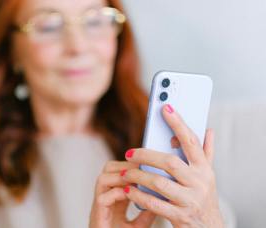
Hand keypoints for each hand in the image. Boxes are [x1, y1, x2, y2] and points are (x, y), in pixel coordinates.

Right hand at [89, 161, 155, 227]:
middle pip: (108, 169)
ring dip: (120, 177)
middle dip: (124, 165)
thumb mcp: (138, 226)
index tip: (147, 164)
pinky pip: (103, 198)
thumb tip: (161, 198)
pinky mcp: (97, 217)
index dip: (131, 165)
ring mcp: (99, 207)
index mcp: (114, 199)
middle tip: (141, 168)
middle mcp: (105, 199)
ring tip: (136, 180)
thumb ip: (147, 212)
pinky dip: (117, 194)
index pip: (118, 172)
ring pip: (102, 179)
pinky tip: (129, 195)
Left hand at [122, 104, 223, 227]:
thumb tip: (209, 129)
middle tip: (129, 153)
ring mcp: (190, 200)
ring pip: (159, 183)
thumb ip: (206, 153)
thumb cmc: (203, 196)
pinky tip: (127, 191)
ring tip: (124, 172)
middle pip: (170, 162)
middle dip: (146, 156)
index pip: (191, 141)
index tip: (165, 107)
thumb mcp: (207, 175)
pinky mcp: (179, 216)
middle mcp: (200, 183)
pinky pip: (154, 203)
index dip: (178, 123)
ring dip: (138, 177)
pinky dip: (138, 196)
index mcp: (205, 169)